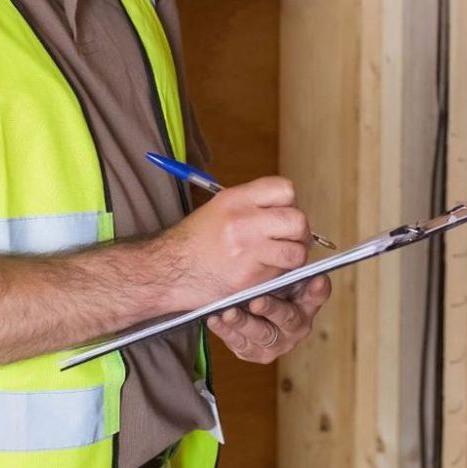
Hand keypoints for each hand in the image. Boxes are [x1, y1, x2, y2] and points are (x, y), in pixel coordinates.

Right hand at [155, 175, 311, 309]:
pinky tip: (263, 272)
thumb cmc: (194, 241)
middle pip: (298, 220)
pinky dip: (279, 275)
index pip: (286, 189)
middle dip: (299, 232)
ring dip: (293, 257)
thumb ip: (254, 205)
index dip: (290, 203)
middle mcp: (244, 221)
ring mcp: (248, 251)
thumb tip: (288, 210)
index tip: (283, 215)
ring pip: (296, 252)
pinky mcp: (250, 278)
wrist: (167, 271)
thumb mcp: (220, 208)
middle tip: (290, 240)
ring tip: (279, 259)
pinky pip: (282, 274)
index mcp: (236, 199)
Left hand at [208, 276, 330, 363]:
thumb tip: (275, 250)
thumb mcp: (277, 277)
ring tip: (229, 312)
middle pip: (288, 318)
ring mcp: (278, 342)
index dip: (318, 289)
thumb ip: (280, 269)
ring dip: (244, 322)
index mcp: (307, 302)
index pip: (318, 295)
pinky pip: (240, 344)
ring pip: (262, 334)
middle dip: (272, 309)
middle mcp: (297, 325)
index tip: (316, 279)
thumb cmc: (266, 289)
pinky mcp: (257, 353)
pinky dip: (226, 331)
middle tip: (256, 301)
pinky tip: (216, 319)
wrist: (245, 312)